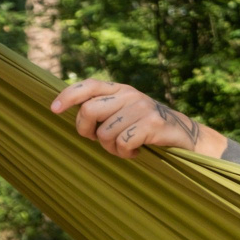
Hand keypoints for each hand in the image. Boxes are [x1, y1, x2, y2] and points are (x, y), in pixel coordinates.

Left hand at [50, 77, 225, 159]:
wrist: (186, 136)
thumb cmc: (148, 128)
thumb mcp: (127, 112)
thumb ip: (105, 108)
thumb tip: (71, 113)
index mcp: (120, 89)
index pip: (88, 86)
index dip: (68, 96)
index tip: (54, 109)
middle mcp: (130, 94)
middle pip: (89, 111)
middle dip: (86, 132)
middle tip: (97, 140)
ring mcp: (142, 108)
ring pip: (105, 133)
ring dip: (111, 148)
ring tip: (124, 148)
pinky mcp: (152, 124)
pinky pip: (123, 143)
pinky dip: (126, 153)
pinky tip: (137, 152)